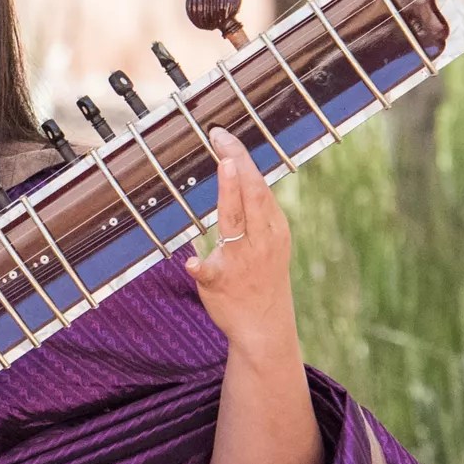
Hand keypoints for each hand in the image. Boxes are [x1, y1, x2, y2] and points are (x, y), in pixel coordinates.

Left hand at [183, 127, 298, 358]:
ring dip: (232, 193)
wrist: (264, 328)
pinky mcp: (222, 282)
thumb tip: (237, 172)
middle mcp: (261, 240)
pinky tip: (191, 263)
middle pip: (251, 195)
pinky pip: (211, 272)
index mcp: (272, 228)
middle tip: (220, 137)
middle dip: (239, 163)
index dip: (242, 158)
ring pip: (236, 221)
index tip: (223, 135)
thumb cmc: (262, 278)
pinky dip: (201, 266)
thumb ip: (253, 212)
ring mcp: (242, 261)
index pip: (258, 186)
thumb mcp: (268, 242)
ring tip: (225, 166)